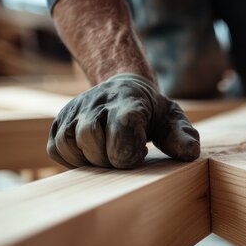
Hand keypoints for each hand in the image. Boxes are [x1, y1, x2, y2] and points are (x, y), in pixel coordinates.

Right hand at [47, 74, 199, 168]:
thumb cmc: (150, 110)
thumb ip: (181, 135)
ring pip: (70, 142)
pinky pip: (56, 148)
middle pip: (90, 137)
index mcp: (128, 101)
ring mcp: (75, 111)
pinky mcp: (60, 122)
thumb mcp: (171, 118)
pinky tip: (92, 155)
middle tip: (126, 154)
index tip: (141, 152)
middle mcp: (97, 102)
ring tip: (108, 154)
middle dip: (108, 157)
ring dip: (89, 158)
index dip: (128, 147)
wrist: (123, 87)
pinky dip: (73, 159)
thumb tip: (190, 153)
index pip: (123, 122)